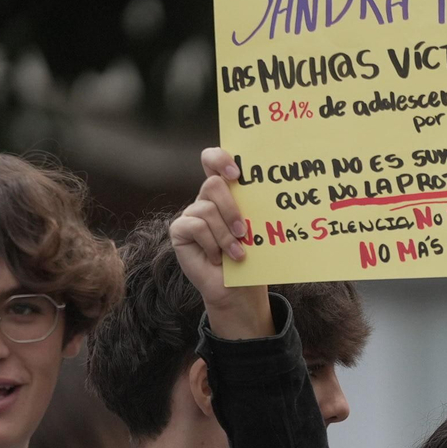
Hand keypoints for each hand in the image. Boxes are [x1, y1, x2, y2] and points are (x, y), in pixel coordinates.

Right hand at [171, 148, 273, 339]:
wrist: (238, 289)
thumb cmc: (251, 257)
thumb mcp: (255, 228)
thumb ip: (251, 206)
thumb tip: (267, 188)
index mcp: (224, 193)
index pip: (212, 160)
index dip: (220, 158)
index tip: (237, 173)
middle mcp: (205, 200)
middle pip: (213, 184)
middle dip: (231, 208)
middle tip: (244, 231)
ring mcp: (190, 214)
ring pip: (207, 210)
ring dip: (226, 235)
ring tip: (237, 254)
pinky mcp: (179, 231)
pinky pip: (196, 226)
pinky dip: (211, 244)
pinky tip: (217, 258)